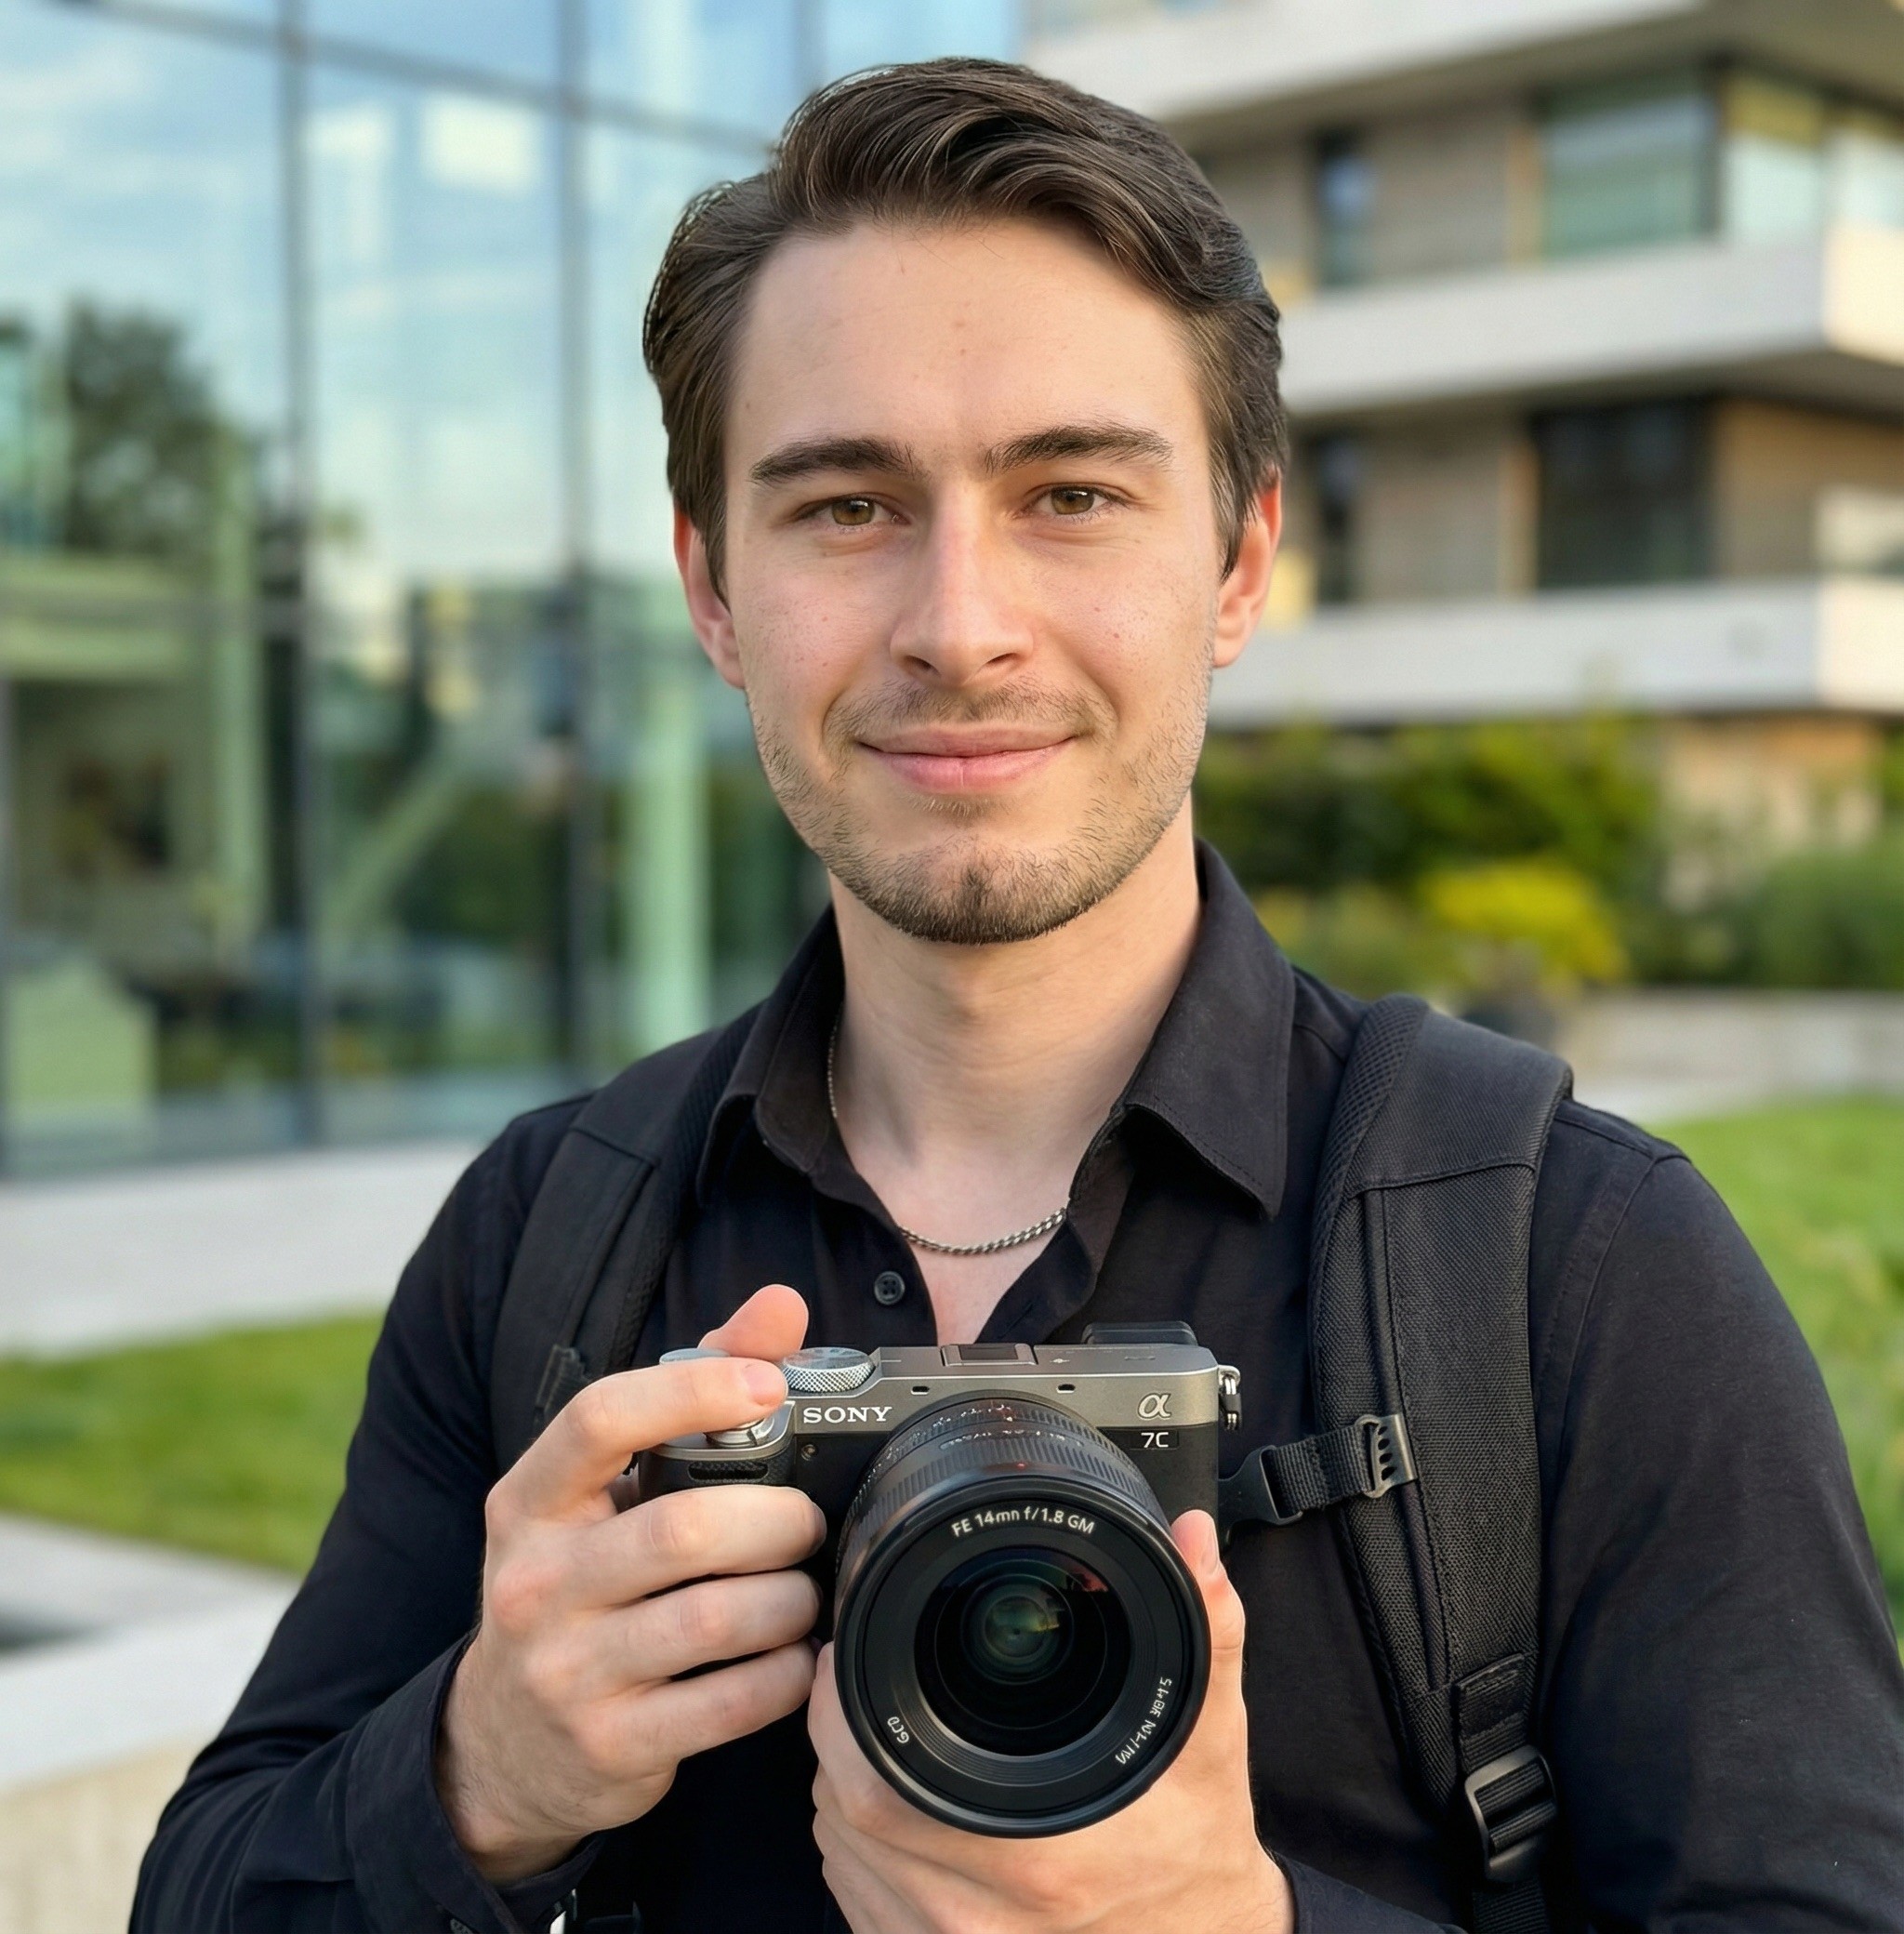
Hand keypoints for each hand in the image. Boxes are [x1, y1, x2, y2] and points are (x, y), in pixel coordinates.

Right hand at [437, 1285, 825, 1883]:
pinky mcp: (610, 1745)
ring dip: (789, 1599)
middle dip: (777, 1519)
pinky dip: (785, 1674)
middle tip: (808, 1520)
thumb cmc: (574, 1580)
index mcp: (530, 1499)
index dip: (693, 1390)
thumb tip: (780, 1307)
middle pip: (683, 1528)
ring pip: (714, 1617)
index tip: (769, 1386)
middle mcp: (534, 1581)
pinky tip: (794, 1656)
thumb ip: (689, 1390)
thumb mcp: (602, 1488)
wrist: (500, 1742)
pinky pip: (729, 1703)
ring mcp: (566, 1670)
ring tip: (806, 1587)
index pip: (599, 1419)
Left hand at [809, 1509, 1292, 1933]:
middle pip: (845, 1814)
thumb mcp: (1210, 1738)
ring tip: (877, 1727)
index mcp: (1040, 1853)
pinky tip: (888, 1803)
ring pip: (843, 1853)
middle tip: (854, 1673)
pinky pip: (857, 1897)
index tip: (851, 1651)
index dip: (844, 1710)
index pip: (879, 1785)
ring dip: (844, 1784)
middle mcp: (985, 1914)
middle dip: (838, 1730)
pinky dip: (856, 1843)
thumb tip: (1188, 1538)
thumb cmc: (1199, 1848)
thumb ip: (1205, 1631)